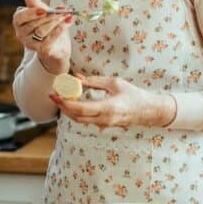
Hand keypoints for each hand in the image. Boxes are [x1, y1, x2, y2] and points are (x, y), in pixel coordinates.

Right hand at [12, 0, 72, 74]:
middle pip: (33, 24)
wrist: (56, 42)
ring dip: (56, 22)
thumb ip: (35, 3)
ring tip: (66, 15)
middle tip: (62, 11)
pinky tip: (68, 21)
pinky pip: (51, 39)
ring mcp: (30, 44)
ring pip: (42, 31)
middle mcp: (21, 34)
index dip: (31, 13)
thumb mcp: (42, 10)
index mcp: (18, 21)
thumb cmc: (46, 22)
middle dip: (49, 16)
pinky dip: (60, 29)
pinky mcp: (42, 50)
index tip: (44, 10)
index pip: (20, 17)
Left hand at [49, 75, 176, 127]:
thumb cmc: (134, 94)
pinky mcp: (104, 125)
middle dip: (63, 107)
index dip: (65, 103)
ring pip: (80, 120)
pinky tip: (72, 104)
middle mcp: (104, 119)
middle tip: (54, 96)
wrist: (148, 111)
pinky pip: (86, 121)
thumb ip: (95, 81)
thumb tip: (77, 78)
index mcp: (108, 107)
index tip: (55, 95)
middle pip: (76, 117)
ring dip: (68, 111)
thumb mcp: (115, 83)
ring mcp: (104, 124)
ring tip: (61, 98)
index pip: (80, 108)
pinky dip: (77, 113)